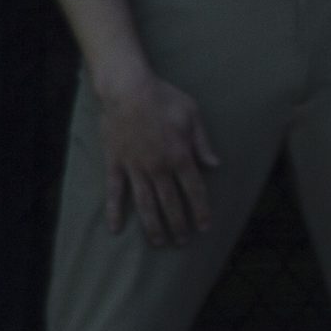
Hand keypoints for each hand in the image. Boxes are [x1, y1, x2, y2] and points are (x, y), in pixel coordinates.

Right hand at [96, 71, 219, 245]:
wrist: (127, 88)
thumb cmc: (163, 97)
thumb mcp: (191, 114)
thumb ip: (203, 143)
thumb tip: (216, 165)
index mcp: (180, 156)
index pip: (194, 191)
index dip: (200, 211)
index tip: (204, 227)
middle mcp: (158, 167)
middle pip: (171, 204)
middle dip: (178, 225)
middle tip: (182, 241)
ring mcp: (135, 167)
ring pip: (146, 204)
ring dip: (153, 226)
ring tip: (158, 243)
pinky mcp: (116, 163)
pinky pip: (115, 192)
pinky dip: (114, 211)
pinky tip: (115, 229)